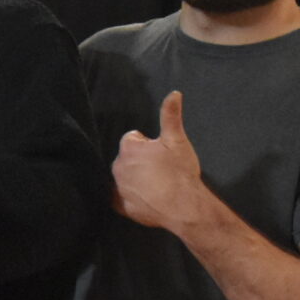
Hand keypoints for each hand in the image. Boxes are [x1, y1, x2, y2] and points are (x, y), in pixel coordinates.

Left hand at [112, 91, 208, 231]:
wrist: (183, 206)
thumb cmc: (180, 171)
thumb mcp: (177, 140)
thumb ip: (171, 115)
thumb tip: (174, 94)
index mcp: (128, 148)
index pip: (133, 138)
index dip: (149, 145)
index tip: (161, 155)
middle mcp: (117, 166)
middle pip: (128, 158)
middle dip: (142, 161)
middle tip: (162, 170)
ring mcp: (117, 186)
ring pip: (125, 176)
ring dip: (137, 177)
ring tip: (158, 184)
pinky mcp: (119, 205)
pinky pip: (121, 197)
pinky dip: (132, 196)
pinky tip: (148, 198)